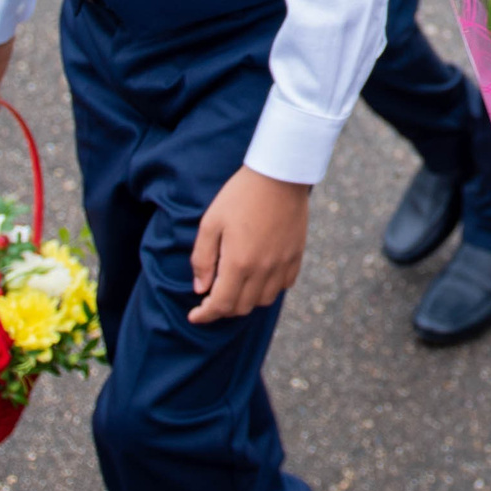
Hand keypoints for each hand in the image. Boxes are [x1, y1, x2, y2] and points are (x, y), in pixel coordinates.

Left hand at [188, 166, 310, 322]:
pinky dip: (269, 289)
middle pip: (242, 307)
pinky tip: (259, 276)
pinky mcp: (296, 256)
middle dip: (222, 308)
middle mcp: (262, 270)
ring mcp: (282, 264)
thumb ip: (202, 259)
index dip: (205, 315)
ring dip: (246, 301)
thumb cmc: (240, 195)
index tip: (194, 315)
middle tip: (211, 297)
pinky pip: (283, 286)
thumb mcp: (211, 222)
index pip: (220, 305)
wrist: (279, 175)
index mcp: (238, 263)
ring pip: (263, 301)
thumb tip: (200, 288)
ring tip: (235, 287)